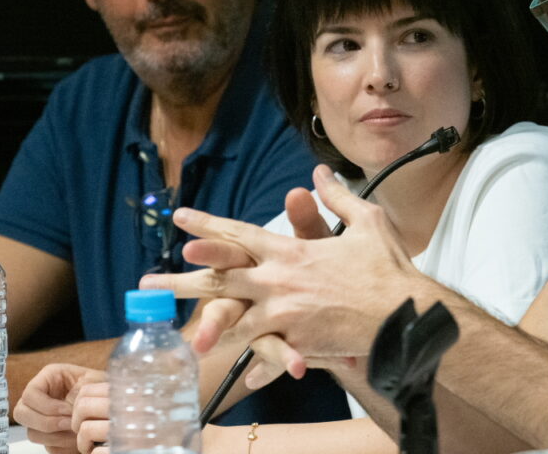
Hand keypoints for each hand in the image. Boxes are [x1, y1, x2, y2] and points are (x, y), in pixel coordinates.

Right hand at [13, 363, 105, 453]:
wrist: (107, 404)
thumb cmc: (100, 387)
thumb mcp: (93, 381)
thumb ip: (80, 390)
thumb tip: (70, 408)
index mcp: (48, 378)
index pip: (30, 393)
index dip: (46, 405)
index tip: (67, 410)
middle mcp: (39, 398)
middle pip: (22, 414)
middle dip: (46, 422)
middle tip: (69, 424)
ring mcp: (40, 418)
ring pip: (32, 432)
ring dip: (55, 436)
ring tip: (76, 432)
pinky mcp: (47, 434)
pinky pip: (45, 445)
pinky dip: (61, 445)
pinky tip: (76, 440)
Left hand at [141, 165, 419, 361]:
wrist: (403, 316)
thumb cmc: (387, 268)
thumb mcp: (367, 221)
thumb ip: (337, 197)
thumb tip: (320, 172)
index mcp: (289, 251)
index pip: (238, 235)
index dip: (206, 226)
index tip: (179, 219)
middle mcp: (278, 283)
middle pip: (218, 283)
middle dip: (179, 283)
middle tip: (145, 286)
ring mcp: (283, 317)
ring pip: (232, 322)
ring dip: (202, 327)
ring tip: (176, 334)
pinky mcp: (296, 345)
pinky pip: (266, 355)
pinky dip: (254, 365)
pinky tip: (241, 374)